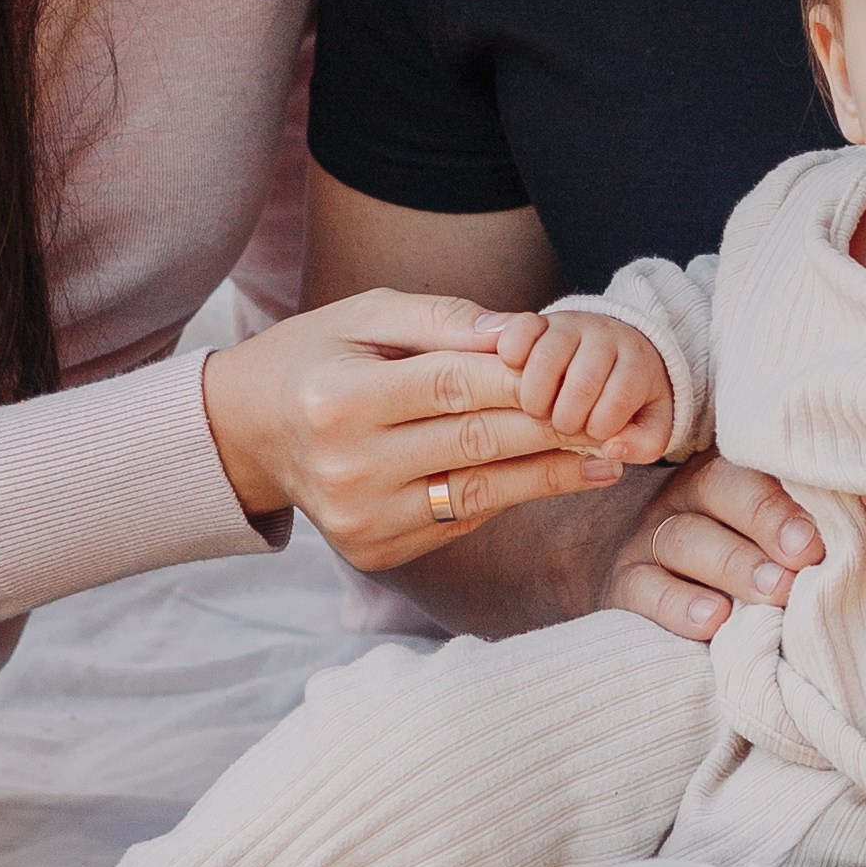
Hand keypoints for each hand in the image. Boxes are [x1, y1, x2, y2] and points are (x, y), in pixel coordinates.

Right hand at [201, 292, 627, 571]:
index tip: (583, 370)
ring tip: (606, 458)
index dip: (525, 378)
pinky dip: (509, 496)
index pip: (454, 385)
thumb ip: (444, 319)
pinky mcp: (374, 551)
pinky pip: (461, 519)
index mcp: (339, 398)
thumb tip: (524, 331)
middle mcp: (347, 465)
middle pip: (476, 442)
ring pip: (480, 492)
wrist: (247, 434)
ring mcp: (359, 518)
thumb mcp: (365, 315)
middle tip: (618, 417)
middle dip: (554, 426)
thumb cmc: (317, 357)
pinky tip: (550, 475)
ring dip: (551, 474)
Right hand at [487, 308, 674, 462]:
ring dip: (535, 398)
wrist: (620, 345)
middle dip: (567, 418)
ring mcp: (569, 325)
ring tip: (539, 411)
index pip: (619, 397)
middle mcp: (604, 337)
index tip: (593, 432)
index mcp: (636, 362)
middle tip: (562, 426)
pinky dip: (512, 354)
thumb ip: (644, 443)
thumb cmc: (633, 394)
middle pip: (582, 382)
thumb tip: (612, 448)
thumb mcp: (652, 422)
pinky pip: (520, 330)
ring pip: (546, 359)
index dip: (600, 425)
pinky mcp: (538, 321)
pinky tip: (516, 375)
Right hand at [603, 451, 825, 642]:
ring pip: (684, 538)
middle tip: (804, 558)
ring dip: (732, 564)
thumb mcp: (772, 536)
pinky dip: (678, 604)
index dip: (785, 498)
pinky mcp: (627, 583)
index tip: (819, 537)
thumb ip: (808, 529)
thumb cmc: (745, 562)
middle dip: (765, 521)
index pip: (754, 465)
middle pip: (717, 489)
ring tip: (773, 592)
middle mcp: (686, 495)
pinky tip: (713, 619)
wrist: (656, 588)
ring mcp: (651, 538)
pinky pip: (646, 588)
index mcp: (730, 471)